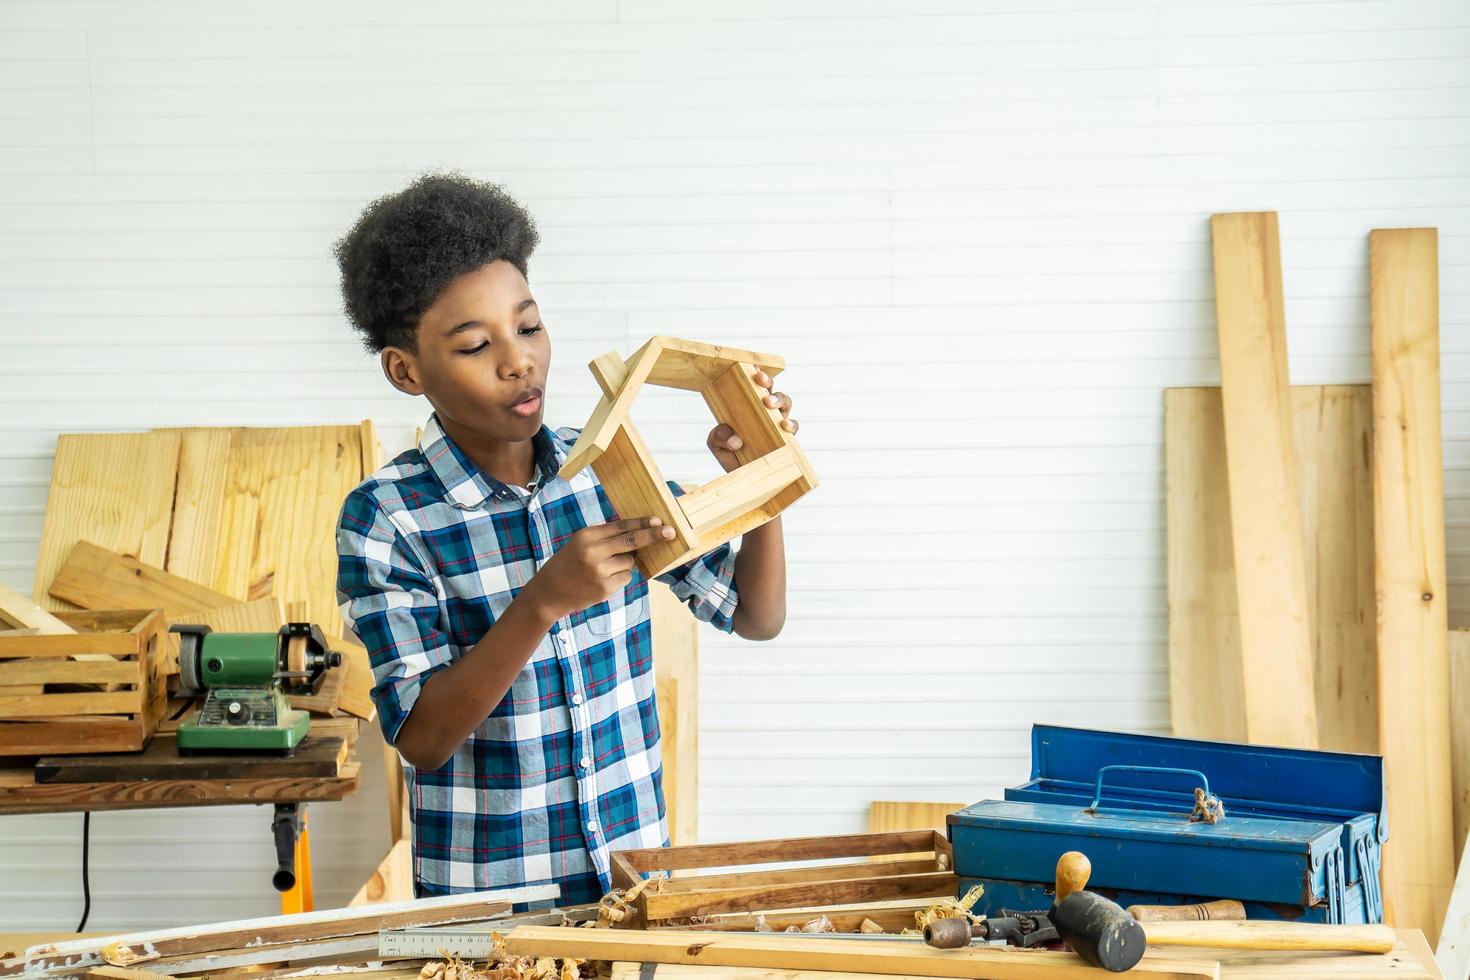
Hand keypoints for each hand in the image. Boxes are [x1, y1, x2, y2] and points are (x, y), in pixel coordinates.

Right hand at [523, 518, 674, 621]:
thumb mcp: (579, 543)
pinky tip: (603, 579)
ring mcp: (600, 571)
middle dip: (654, 536)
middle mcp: (593, 552)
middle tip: (671, 532)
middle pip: (632, 541)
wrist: (548, 593)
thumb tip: (638, 531)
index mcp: (586, 536)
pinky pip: (626, 577)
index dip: (642, 523)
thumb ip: (605, 537)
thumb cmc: (567, 565)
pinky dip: (621, 576)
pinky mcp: (605, 588)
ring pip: (631, 561)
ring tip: (605, 567)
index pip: (621, 526)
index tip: (658, 520)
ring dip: (626, 562)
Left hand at [707, 370, 798, 472]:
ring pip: (786, 403)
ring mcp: (777, 423)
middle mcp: (765, 411)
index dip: (756, 373)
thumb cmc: (731, 455)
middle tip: (760, 380)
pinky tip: (784, 426)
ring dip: (779, 399)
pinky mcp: (787, 438)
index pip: (754, 385)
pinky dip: (791, 424)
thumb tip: (735, 439)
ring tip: (769, 404)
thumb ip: (718, 436)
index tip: (752, 367)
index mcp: (748, 405)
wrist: (743, 478)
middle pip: (771, 388)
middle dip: (767, 381)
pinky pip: (794, 427)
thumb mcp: (717, 444)